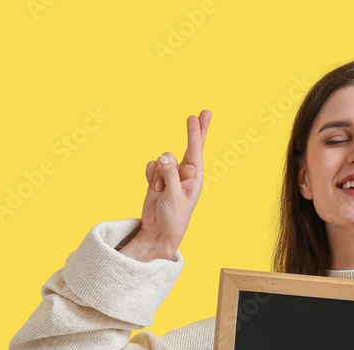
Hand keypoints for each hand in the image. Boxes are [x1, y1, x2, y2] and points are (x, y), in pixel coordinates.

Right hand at [138, 109, 211, 255]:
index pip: (196, 151)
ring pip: (162, 158)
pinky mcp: (157, 178)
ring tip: (159, 189)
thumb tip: (163, 156)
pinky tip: (153, 187)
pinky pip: (151, 166)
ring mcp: (170, 175)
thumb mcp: (174, 197)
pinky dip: (150, 174)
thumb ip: (169, 175)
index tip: (197, 116)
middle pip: (190, 146)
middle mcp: (184, 174)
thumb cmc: (174, 219)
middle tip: (203, 113)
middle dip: (195, 131)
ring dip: (158, 171)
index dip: (196, 133)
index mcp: (194, 178)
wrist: (158, 232)